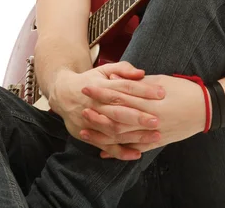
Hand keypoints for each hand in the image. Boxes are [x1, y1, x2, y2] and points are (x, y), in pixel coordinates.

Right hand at [48, 62, 165, 159]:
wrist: (63, 94)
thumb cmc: (90, 80)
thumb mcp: (104, 70)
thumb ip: (123, 69)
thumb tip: (142, 73)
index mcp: (102, 86)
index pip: (125, 87)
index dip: (143, 90)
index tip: (162, 93)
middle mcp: (96, 104)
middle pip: (119, 111)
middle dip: (138, 116)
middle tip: (158, 120)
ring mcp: (91, 121)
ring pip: (114, 130)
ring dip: (134, 135)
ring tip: (155, 137)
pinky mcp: (88, 134)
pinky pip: (106, 146)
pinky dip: (121, 152)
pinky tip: (137, 154)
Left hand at [81, 74, 207, 158]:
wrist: (207, 109)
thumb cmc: (184, 89)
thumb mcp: (160, 80)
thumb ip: (136, 82)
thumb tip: (114, 78)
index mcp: (150, 100)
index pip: (120, 95)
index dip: (102, 91)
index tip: (87, 87)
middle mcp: (150, 118)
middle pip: (118, 116)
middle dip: (99, 113)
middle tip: (82, 109)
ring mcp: (154, 132)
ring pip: (124, 135)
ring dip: (103, 133)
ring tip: (86, 130)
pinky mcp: (158, 142)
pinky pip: (135, 148)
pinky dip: (119, 150)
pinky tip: (104, 152)